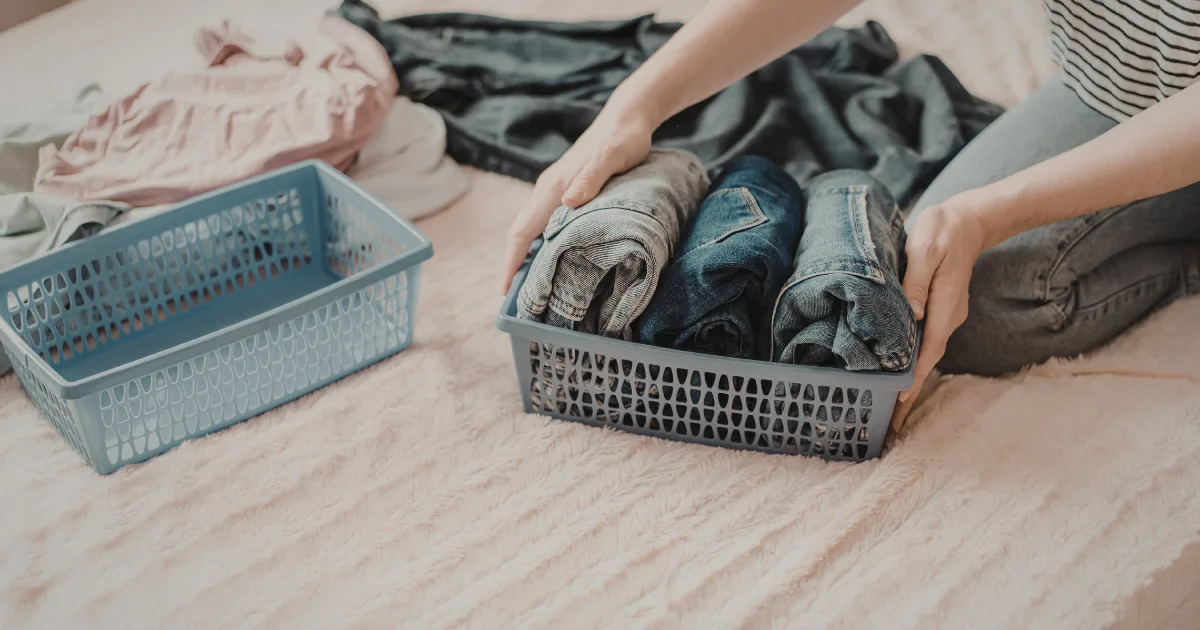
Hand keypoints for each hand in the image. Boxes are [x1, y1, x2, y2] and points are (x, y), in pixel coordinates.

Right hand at [501, 107, 655, 292]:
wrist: (627, 116)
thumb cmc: (623, 138)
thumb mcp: (611, 157)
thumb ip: (591, 178)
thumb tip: (567, 202)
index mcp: (553, 187)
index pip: (522, 231)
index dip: (512, 262)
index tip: (506, 291)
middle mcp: (548, 189)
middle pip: (522, 233)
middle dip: (514, 266)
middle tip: (517, 301)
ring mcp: (555, 190)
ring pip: (533, 229)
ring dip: (528, 257)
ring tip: (533, 288)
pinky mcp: (566, 190)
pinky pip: (546, 223)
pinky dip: (543, 244)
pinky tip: (554, 259)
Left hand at [891, 194, 991, 429]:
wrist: (970, 220)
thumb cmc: (943, 230)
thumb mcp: (925, 248)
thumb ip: (916, 280)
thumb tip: (911, 312)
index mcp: (944, 305)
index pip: (928, 349)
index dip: (913, 376)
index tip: (899, 400)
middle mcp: (947, 317)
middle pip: (927, 362)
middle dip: (910, 393)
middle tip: (891, 425)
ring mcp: (945, 316)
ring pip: (925, 355)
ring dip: (910, 381)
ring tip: (891, 410)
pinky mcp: (938, 311)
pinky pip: (924, 343)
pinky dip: (911, 363)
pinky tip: (897, 374)